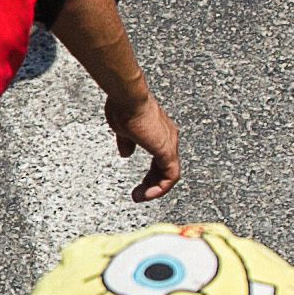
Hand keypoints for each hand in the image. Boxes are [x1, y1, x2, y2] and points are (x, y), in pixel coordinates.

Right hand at [107, 86, 181, 200]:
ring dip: (155, 188)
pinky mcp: (167, 150)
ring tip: (140, 197)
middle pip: (166, 168)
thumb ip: (126, 142)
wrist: (128, 98)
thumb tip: (126, 153)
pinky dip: (160, 188)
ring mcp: (170, 144)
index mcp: (160, 132)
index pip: (160, 159)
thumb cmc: (124, 107)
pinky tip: (147, 194)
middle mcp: (169, 137)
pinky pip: (170, 176)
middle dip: (152, 183)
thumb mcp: (122, 129)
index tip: (139, 184)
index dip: (151, 174)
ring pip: (170, 174)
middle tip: (139, 194)